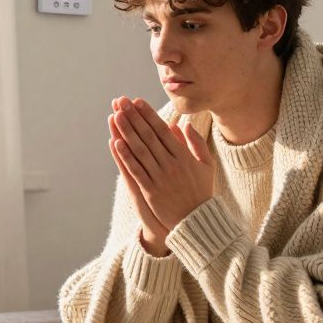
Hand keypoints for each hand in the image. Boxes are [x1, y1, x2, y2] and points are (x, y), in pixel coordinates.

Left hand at [109, 96, 214, 232]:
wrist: (197, 221)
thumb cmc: (201, 192)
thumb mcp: (206, 165)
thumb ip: (196, 143)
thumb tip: (183, 124)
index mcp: (184, 156)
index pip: (162, 130)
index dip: (149, 115)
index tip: (137, 101)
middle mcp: (171, 164)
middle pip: (149, 136)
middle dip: (134, 117)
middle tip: (122, 101)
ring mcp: (160, 177)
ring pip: (140, 150)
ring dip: (127, 132)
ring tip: (116, 116)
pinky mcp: (151, 191)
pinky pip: (136, 171)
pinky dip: (126, 157)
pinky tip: (116, 144)